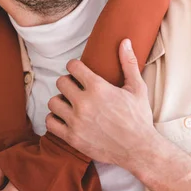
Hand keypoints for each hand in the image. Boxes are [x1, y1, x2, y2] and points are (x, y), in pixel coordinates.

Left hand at [46, 39, 155, 169]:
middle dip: (68, 82)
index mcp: (98, 88)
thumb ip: (128, 63)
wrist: (139, 149)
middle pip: (60, 82)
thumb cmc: (139, 117)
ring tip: (70, 103)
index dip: (75, 67)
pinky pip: (50, 122)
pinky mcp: (72, 138)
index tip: (78, 71)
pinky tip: (64, 118)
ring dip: (60, 101)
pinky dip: (54, 119)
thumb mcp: (137, 88)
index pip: (72, 67)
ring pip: (53, 102)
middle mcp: (84, 103)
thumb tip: (125, 41)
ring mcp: (76, 121)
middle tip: (76, 88)